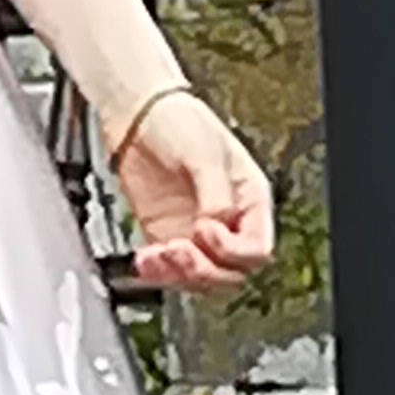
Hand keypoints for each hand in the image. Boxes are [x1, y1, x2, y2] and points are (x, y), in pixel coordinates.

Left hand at [111, 91, 275, 295]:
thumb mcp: (205, 153)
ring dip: (179, 275)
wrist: (137, 115)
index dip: (232, 250)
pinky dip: (157, 274)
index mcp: (249, 200)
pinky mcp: (167, 238)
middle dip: (204, 269)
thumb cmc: (180, 122)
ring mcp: (196, 233)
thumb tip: (216, 225)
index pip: (257, 249)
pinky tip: (144, 260)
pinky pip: (170, 272)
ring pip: (201, 279)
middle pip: (231, 272)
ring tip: (157, 255)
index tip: (204, 229)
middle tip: (178, 249)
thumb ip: (215, 193)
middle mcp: (228, 222)